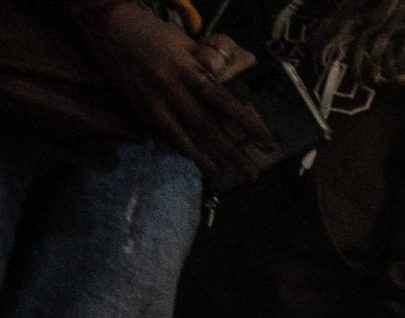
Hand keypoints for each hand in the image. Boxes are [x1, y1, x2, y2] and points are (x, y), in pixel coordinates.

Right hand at [78, 6, 271, 185]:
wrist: (107, 25)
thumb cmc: (154, 33)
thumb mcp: (185, 45)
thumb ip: (208, 66)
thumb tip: (233, 89)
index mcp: (188, 69)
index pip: (223, 100)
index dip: (246, 122)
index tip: (267, 140)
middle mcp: (172, 87)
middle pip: (207, 126)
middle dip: (232, 152)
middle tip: (253, 173)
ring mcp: (153, 100)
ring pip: (184, 136)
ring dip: (206, 158)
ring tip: (225, 175)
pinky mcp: (139, 108)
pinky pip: (164, 134)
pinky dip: (182, 149)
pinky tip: (197, 160)